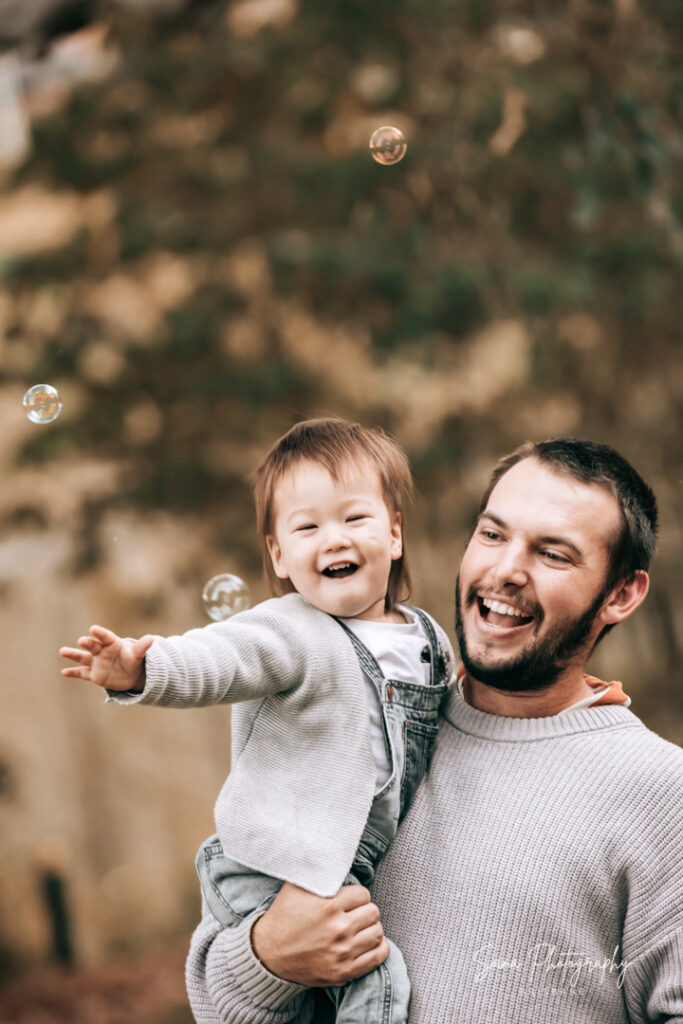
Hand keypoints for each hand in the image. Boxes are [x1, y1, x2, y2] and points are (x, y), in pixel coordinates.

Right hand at [59, 624, 153, 692]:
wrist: (130, 674)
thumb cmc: (133, 659)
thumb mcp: (138, 654)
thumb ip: (142, 647)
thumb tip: (152, 638)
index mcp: (112, 643)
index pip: (106, 636)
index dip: (100, 633)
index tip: (93, 628)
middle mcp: (101, 651)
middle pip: (93, 646)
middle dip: (87, 643)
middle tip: (82, 641)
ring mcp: (96, 662)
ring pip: (83, 657)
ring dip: (73, 654)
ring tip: (62, 651)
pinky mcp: (93, 674)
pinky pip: (82, 673)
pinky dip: (73, 673)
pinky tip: (64, 672)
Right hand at [251, 882, 388, 986]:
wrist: (268, 954)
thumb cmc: (283, 916)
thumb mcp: (296, 885)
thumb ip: (316, 869)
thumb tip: (329, 847)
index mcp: (328, 906)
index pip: (363, 894)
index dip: (356, 895)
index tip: (349, 900)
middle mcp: (338, 930)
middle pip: (373, 912)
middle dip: (364, 910)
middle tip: (354, 913)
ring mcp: (342, 953)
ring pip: (377, 933)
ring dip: (371, 928)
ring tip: (359, 927)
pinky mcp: (344, 972)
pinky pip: (377, 957)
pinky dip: (379, 948)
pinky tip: (369, 942)